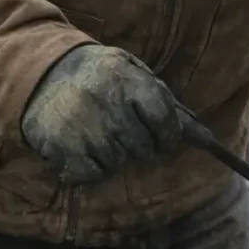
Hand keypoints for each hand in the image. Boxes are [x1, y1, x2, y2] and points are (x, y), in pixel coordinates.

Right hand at [21, 44, 185, 184]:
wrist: (43, 74)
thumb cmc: (100, 76)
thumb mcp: (133, 74)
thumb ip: (166, 103)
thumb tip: (206, 137)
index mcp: (128, 81)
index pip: (165, 120)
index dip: (169, 135)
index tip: (164, 138)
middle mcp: (108, 105)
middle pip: (145, 148)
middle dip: (140, 144)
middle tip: (124, 129)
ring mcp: (85, 129)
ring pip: (120, 162)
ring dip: (115, 154)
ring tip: (99, 131)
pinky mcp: (64, 150)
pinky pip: (95, 174)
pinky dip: (93, 167)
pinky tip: (84, 146)